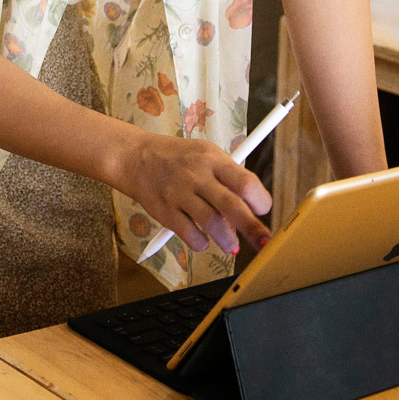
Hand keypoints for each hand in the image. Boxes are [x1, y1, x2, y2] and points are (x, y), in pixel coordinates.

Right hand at [111, 131, 271, 254]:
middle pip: (232, 206)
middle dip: (253, 229)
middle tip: (262, 242)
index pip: (245, 182)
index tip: (262, 211)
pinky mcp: (164, 210)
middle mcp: (197, 175)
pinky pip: (189, 234)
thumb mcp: (206, 154)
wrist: (135, 157)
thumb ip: (228, 178)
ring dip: (227, 240)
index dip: (260, 201)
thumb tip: (249, 210)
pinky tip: (202, 239)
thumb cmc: (178, 158)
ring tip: (230, 245)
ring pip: (212, 224)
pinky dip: (201, 243)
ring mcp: (179, 193)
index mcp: (212, 159)